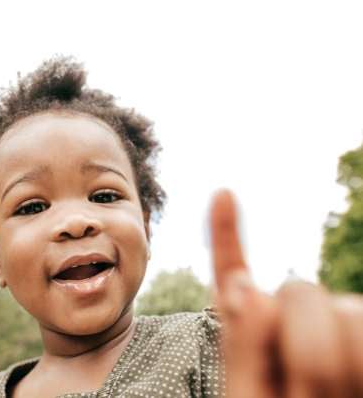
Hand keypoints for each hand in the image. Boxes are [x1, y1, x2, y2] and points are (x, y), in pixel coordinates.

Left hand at [210, 190, 362, 397]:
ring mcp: (343, 333)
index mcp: (253, 337)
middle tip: (304, 396)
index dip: (225, 235)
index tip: (222, 194)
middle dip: (303, 347)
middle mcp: (298, 325)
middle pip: (301, 292)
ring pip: (347, 313)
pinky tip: (350, 384)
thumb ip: (243, 350)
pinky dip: (358, 358)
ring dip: (335, 366)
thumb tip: (245, 286)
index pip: (234, 277)